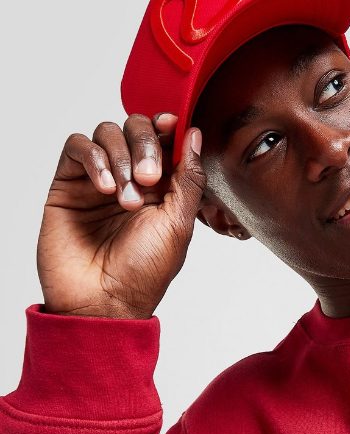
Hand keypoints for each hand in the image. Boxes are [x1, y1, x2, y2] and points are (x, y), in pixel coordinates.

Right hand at [37, 113, 205, 318]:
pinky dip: (93, 158)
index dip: (168, 128)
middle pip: (136, 128)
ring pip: (107, 132)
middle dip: (145, 144)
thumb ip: (188, 178)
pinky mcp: (69, 184)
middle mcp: (131, 180)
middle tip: (148, 178)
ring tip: (125, 199)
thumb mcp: (178, 225)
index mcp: (163, 189)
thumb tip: (193, 135)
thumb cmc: (143, 273)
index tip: (171, 128)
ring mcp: (99, 180)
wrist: (103, 302)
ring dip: (120, 158)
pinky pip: (77, 147)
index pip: (165, 140)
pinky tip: (104, 187)